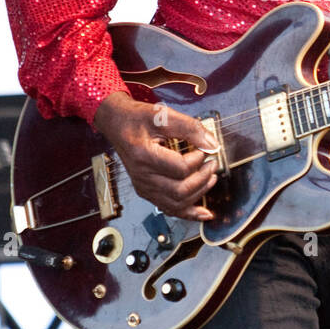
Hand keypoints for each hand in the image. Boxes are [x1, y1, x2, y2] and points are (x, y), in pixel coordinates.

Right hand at [94, 91, 218, 221]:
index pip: (180, 168)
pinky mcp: (146, 191)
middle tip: (212, 164)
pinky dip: (188, 212)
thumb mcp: (163, 115)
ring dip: (199, 194)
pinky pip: (169, 208)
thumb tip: (211, 144)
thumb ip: (189, 128)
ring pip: (177, 203)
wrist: (117, 124)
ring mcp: (143, 186)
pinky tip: (203, 213)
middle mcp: (142, 176)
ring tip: (211, 179)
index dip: (198, 160)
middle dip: (203, 179)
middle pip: (180, 191)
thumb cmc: (137, 119)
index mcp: (144, 156)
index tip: (204, 149)